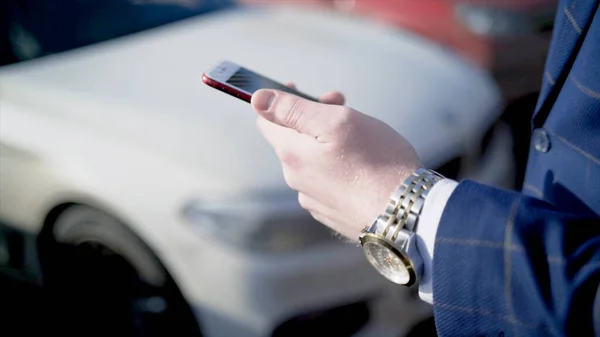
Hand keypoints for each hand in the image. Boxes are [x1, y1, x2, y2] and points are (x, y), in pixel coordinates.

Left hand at [251, 85, 420, 239]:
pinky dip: (338, 168)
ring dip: (326, 144)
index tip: (302, 89)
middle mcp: (296, 180)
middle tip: (343, 105)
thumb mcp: (337, 122)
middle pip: (293, 140)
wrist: (407, 214)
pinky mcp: (332, 214)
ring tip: (359, 140)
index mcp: (292, 155)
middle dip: (312, 119)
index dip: (281, 100)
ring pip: (311, 161)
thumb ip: (293, 109)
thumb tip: (256, 99)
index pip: (266, 122)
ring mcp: (314, 200)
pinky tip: (363, 167)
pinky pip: (326, 182)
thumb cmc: (377, 162)